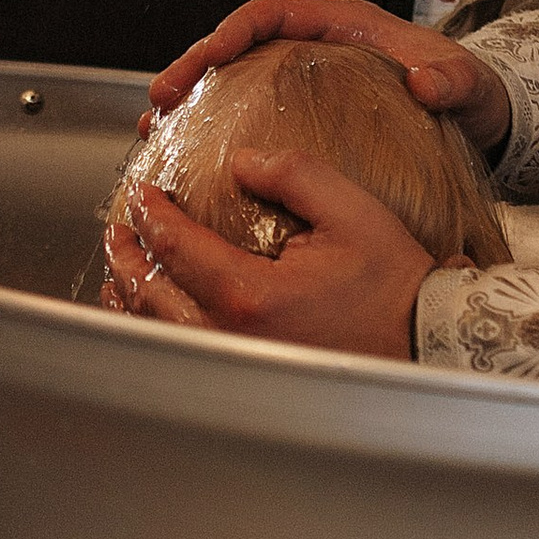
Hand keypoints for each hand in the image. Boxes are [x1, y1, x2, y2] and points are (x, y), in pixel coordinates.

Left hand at [99, 145, 434, 358]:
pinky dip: (156, 329)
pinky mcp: (244, 376)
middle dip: (127, 255)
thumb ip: (294, 174)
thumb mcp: (351, 211)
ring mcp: (233, 362)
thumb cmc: (391, 283)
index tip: (142, 195)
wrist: (421, 339)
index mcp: (250, 292)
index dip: (150, 215)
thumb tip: (244, 161)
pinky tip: (152, 314)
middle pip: (152, 291)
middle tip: (117, 229)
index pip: (175, 245)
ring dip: (132, 295)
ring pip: (158, 329)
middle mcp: (231, 335)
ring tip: (123, 269)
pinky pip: (182, 352)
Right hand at [146, 0, 510, 150]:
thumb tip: (427, 80)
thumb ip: (454, 80)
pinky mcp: (307, 111)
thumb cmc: (473, 93)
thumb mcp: (470, 85)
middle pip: (239, 44)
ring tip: (156, 127)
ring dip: (195, 100)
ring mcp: (308, 79)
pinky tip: (191, 157)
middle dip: (195, 65)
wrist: (483, 118)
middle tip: (160, 98)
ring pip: (236, 78)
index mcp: (346, 24)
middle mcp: (319, 45)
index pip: (274, 11)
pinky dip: (217, 128)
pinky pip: (250, 110)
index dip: (235, 29)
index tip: (209, 54)